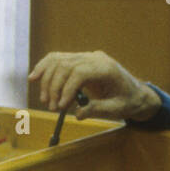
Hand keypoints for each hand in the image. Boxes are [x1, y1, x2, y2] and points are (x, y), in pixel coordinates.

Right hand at [29, 51, 161, 120]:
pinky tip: (34, 77)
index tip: (60, 106)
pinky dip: (45, 67)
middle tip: (50, 107)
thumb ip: (98, 110)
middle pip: (66, 66)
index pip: (79, 72)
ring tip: (44, 99)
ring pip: (59, 60)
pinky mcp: (80, 60)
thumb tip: (78, 114)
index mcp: (106, 68)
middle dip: (54, 87)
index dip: (66, 89)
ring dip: (47, 80)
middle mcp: (95, 57)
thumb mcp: (117, 110)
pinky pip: (58, 59)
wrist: (135, 93)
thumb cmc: (128, 102)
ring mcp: (87, 56)